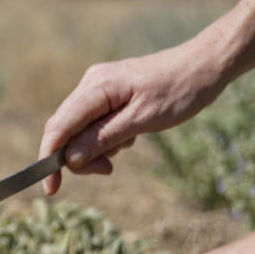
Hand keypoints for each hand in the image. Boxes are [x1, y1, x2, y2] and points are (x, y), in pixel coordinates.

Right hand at [39, 40, 229, 194]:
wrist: (205, 64)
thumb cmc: (179, 90)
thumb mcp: (142, 120)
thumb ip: (103, 138)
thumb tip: (69, 159)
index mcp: (96, 87)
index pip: (58, 127)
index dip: (49, 159)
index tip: (51, 189)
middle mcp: (90, 85)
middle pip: (65, 131)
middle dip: (79, 157)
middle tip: (107, 170)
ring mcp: (97, 88)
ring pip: (79, 130)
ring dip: (96, 148)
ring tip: (129, 143)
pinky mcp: (107, 94)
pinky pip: (93, 123)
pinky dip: (106, 138)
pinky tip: (130, 135)